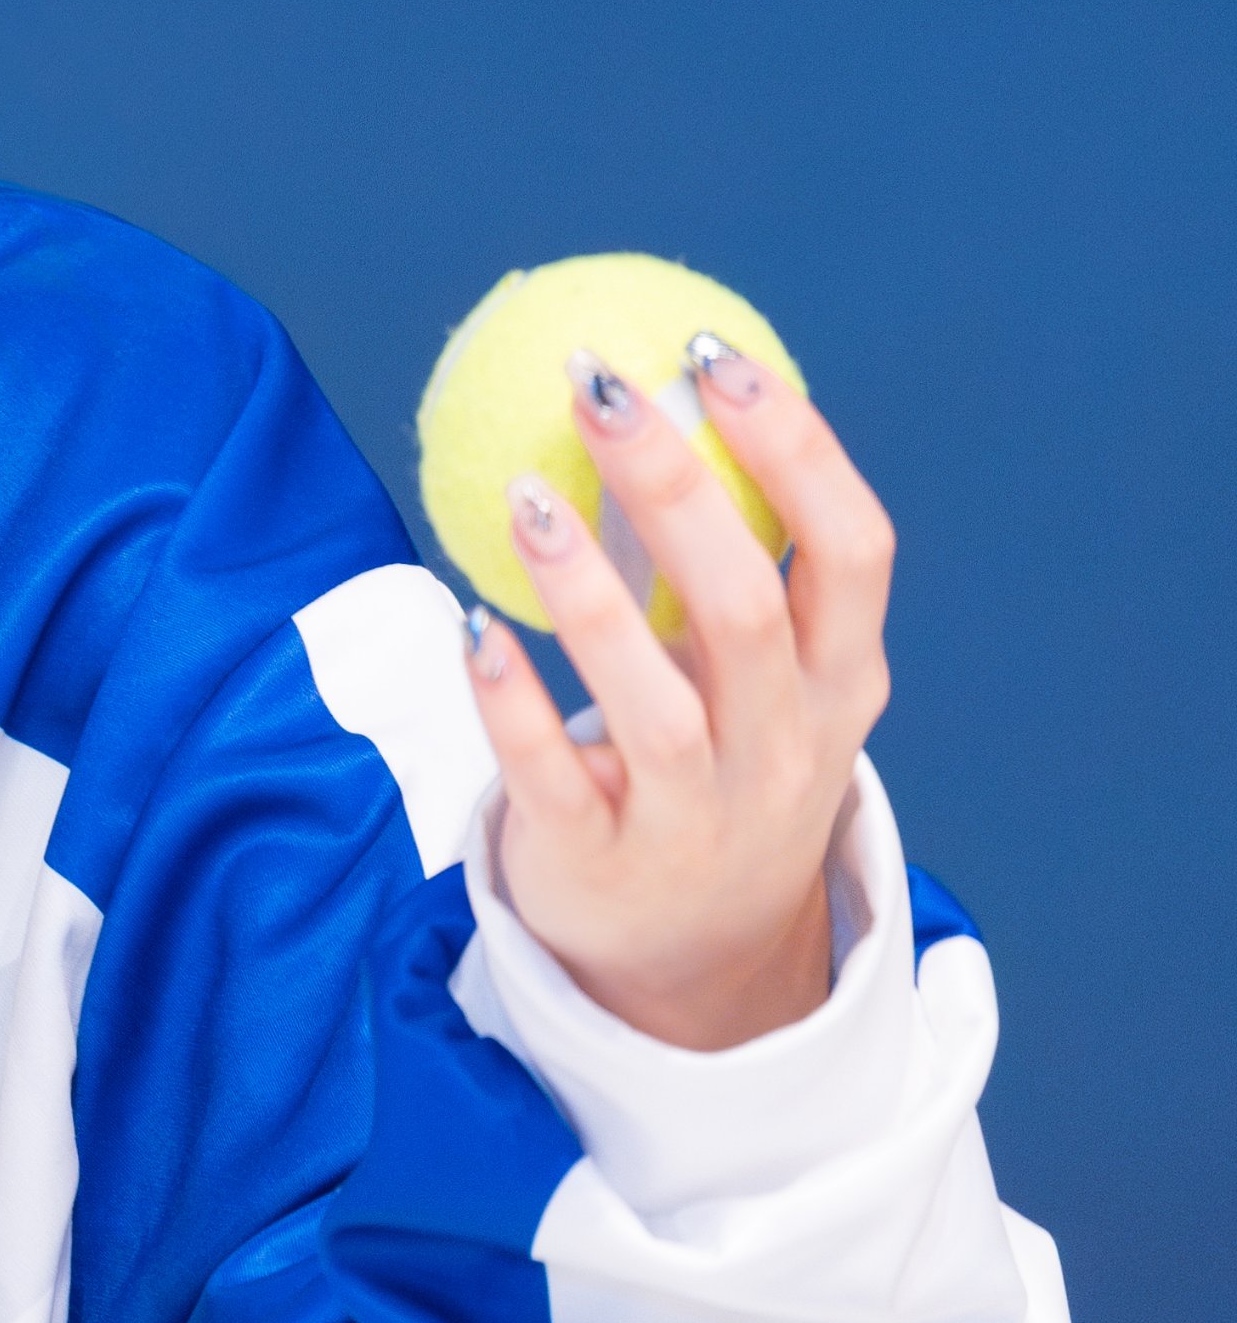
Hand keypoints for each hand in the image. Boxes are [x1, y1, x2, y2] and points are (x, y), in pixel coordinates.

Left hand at [463, 339, 895, 1048]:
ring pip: (654, 699)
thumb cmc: (722, 765)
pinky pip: (551, 774)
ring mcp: (698, 815)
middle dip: (677, 488)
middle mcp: (783, 749)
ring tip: (523, 492)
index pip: (852, 550)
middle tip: (599, 386)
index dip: (796, 449)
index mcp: (839, 682)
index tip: (712, 360)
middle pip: (746, 606)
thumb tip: (646, 391)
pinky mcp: (603, 861)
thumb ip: (727, 561)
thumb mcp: (759, 678)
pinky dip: (511, 700)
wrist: (698, 962)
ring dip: (586, 590)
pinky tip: (471, 624)